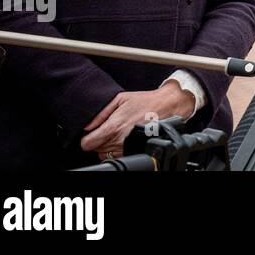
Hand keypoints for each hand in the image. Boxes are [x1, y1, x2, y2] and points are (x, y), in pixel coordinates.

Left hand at [80, 83, 196, 156]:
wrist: (167, 107)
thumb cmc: (145, 102)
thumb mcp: (120, 98)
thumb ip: (100, 112)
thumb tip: (87, 125)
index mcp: (113, 127)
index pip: (87, 144)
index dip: (88, 138)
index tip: (93, 133)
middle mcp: (118, 140)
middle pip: (95, 149)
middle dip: (99, 140)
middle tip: (109, 128)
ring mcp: (126, 148)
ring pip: (105, 154)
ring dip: (107, 145)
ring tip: (118, 132)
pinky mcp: (133, 151)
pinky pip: (116, 156)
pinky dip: (117, 149)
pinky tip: (124, 137)